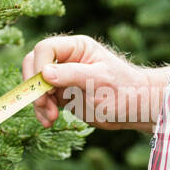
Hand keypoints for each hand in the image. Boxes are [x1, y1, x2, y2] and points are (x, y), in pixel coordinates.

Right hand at [21, 34, 169, 132]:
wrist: (135, 109)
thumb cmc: (124, 89)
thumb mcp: (99, 80)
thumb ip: (71, 74)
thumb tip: (44, 73)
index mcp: (76, 48)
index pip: (45, 49)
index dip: (38, 67)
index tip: (44, 88)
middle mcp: (66, 59)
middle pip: (34, 65)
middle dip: (35, 86)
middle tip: (43, 104)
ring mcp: (62, 77)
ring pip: (36, 85)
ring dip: (38, 102)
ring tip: (50, 118)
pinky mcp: (62, 94)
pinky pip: (42, 100)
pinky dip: (41, 111)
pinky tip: (49, 121)